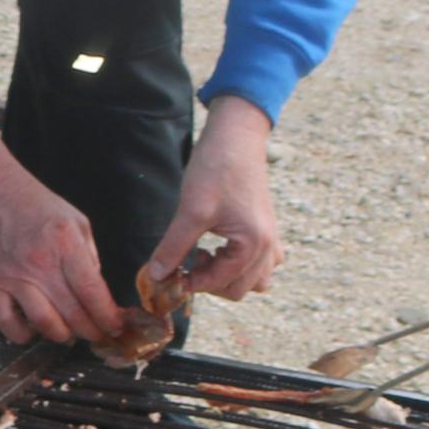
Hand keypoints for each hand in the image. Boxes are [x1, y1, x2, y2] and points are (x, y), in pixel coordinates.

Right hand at [0, 132, 115, 343]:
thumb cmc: (36, 205)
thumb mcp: (75, 220)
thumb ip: (89, 255)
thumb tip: (96, 291)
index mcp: (65, 245)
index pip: (93, 293)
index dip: (108, 316)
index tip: (115, 326)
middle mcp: (41, 264)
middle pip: (73, 314)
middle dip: (92, 331)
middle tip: (97, 334)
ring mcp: (15, 277)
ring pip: (45, 323)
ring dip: (62, 336)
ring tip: (68, 333)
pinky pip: (7, 323)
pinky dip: (22, 335)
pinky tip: (33, 330)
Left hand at [144, 98, 282, 300]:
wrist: (235, 138)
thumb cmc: (216, 169)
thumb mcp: (190, 211)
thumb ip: (173, 248)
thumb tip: (156, 275)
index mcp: (253, 244)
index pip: (221, 283)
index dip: (191, 284)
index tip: (168, 277)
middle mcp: (268, 247)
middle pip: (239, 290)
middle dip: (208, 282)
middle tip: (185, 262)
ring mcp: (271, 239)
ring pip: (254, 281)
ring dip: (227, 277)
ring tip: (204, 254)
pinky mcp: (267, 231)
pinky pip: (261, 264)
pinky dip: (240, 265)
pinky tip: (219, 247)